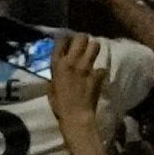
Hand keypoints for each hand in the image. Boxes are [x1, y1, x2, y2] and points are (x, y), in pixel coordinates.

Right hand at [44, 32, 109, 154]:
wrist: (76, 116)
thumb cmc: (60, 105)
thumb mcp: (51, 88)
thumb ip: (56, 75)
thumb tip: (59, 69)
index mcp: (58, 64)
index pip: (62, 40)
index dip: (66, 39)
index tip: (68, 42)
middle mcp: (72, 61)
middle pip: (81, 38)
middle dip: (82, 39)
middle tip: (82, 45)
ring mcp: (87, 67)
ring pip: (95, 46)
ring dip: (93, 48)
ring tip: (92, 54)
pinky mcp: (98, 74)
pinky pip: (102, 67)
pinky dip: (100, 72)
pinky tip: (97, 76)